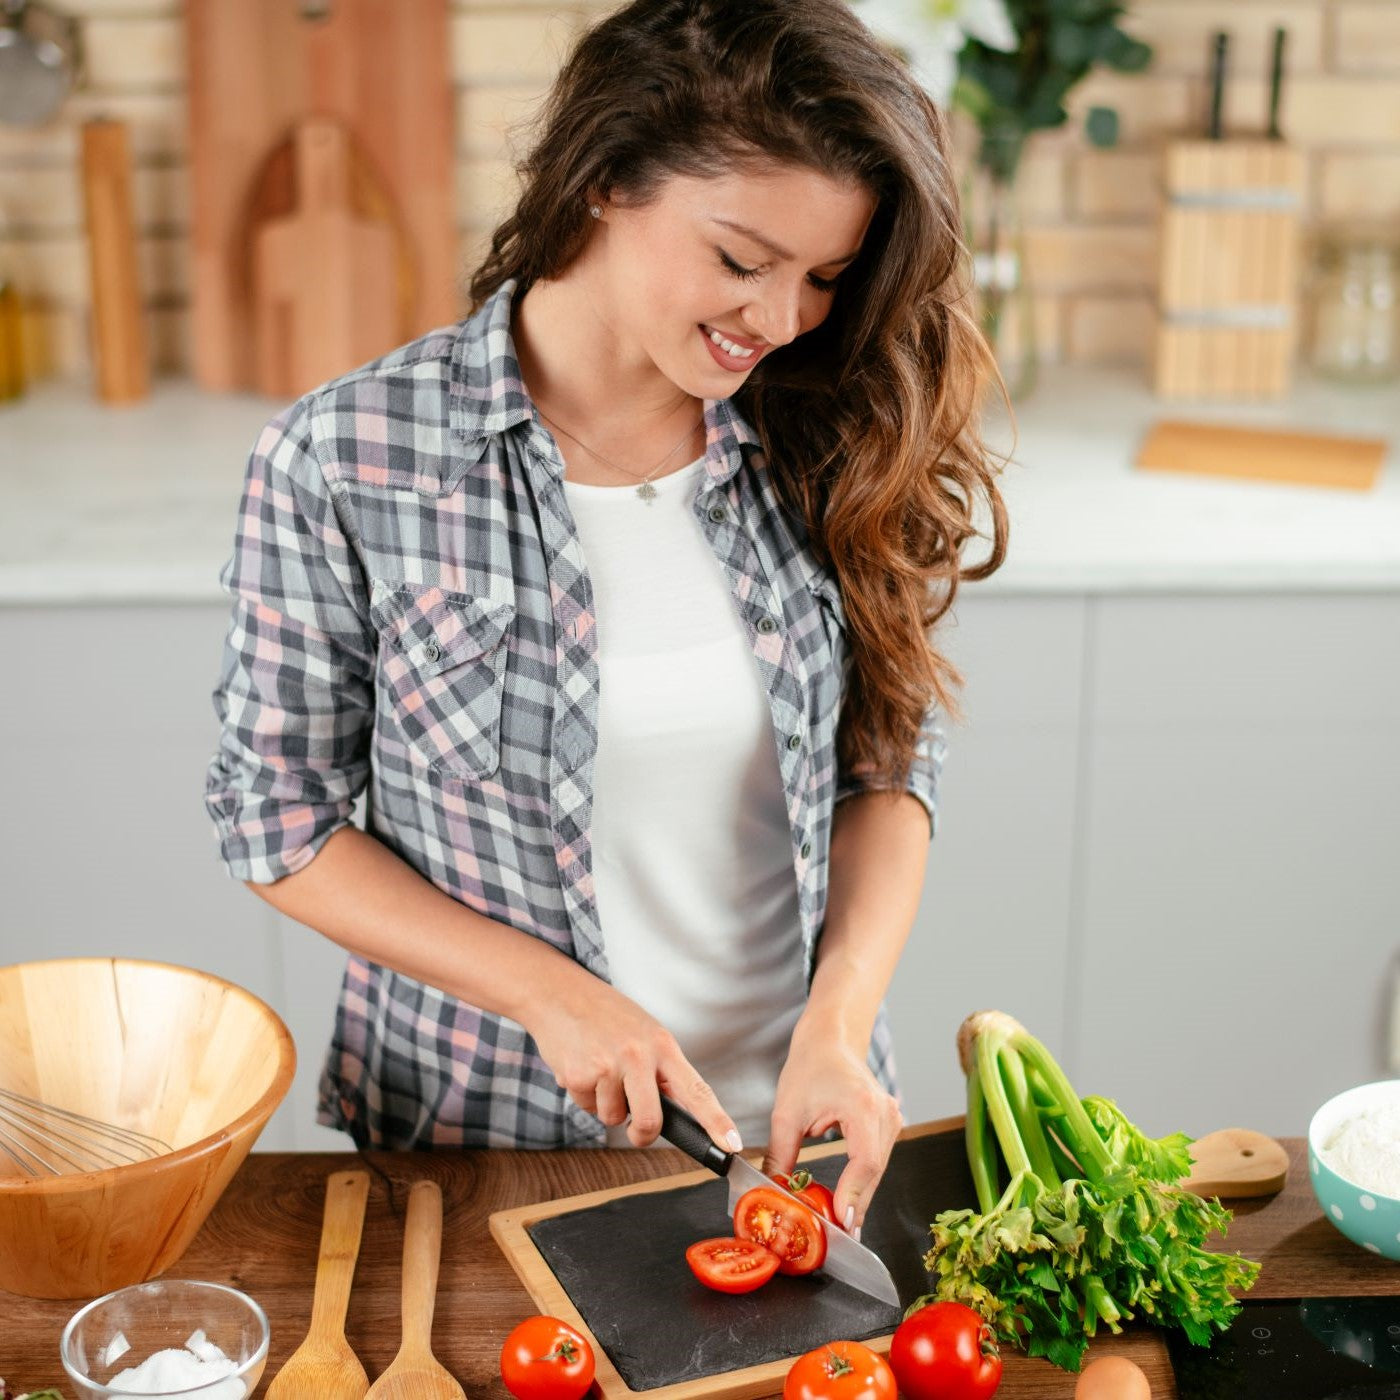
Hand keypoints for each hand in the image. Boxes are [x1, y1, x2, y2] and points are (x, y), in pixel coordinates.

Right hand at [523, 962, 741, 1152]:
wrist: (560, 993)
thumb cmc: (606, 1015)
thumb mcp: (645, 1033)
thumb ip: (661, 1070)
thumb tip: (676, 1111)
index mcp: (663, 1045)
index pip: (697, 1090)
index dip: (716, 1121)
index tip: (731, 1145)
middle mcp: (638, 1055)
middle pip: (650, 1121)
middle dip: (641, 1133)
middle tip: (634, 1128)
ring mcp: (608, 1065)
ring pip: (613, 1117)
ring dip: (605, 1104)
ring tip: (598, 1068)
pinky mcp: (578, 1075)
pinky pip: (586, 1106)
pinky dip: (583, 1094)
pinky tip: (580, 1065)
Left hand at [761, 1016, 902, 1236]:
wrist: (830, 1039)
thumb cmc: (810, 1066)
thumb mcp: (787, 1113)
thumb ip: (781, 1156)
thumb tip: (774, 1193)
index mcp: (863, 1106)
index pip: (864, 1163)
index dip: (853, 1196)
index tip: (842, 1223)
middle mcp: (885, 1113)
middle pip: (874, 1173)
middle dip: (855, 1205)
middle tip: (838, 1236)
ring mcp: (892, 1118)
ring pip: (878, 1170)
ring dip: (859, 1196)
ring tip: (840, 1224)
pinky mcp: (889, 1124)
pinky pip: (878, 1160)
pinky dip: (863, 1181)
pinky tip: (847, 1200)